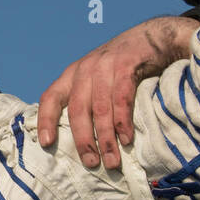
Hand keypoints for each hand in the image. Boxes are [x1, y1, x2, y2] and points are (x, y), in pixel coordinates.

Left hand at [37, 15, 197, 168]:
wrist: (154, 37)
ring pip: (100, 108)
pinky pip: (122, 97)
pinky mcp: (127, 64)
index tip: (46, 144)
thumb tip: (77, 135)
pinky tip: (126, 139)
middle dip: (83, 139)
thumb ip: (86, 97)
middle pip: (78, 109)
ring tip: (112, 161)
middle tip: (90, 163)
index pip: (50, 97)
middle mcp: (85, 69)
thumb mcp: (97, 77)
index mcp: (73, 74)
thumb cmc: (123, 65)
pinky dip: (122, 120)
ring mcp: (105, 65)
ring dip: (105, 137)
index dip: (46, 120)